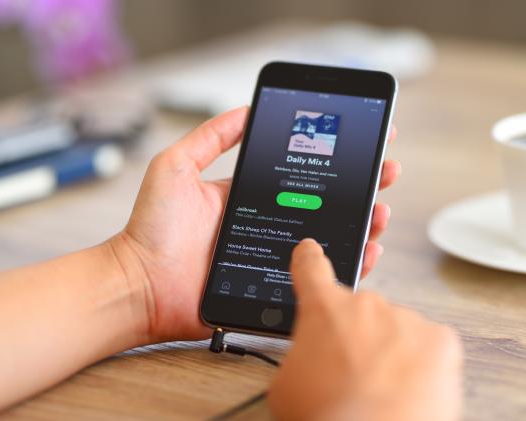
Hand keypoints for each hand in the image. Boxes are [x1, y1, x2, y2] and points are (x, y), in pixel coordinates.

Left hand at [109, 107, 399, 341]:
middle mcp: (269, 223)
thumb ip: (209, 138)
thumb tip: (245, 109)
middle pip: (327, 204)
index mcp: (251, 196)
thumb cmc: (150, 229)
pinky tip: (366, 251)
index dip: (335, 160)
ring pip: (331, 238)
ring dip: (363, 223)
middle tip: (385, 173)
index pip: (303, 174)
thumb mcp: (175, 167)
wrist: (139, 285)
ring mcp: (275, 255)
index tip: (365, 142)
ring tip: (380, 212)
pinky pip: (320, 275)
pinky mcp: (276, 286)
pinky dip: (349, 264)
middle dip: (362, 187)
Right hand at [268, 239, 462, 420]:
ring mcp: (406, 319)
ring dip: (390, 352)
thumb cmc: (327, 416)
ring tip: (381, 390)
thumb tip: (314, 356)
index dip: (310, 258)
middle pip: (361, 311)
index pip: (311, 268)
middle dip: (358, 335)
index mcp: (323, 309)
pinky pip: (428, 344)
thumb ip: (302, 352)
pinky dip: (421, 364)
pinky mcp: (440, 340)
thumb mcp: (287, 382)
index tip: (311, 250)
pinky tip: (407, 387)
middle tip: (353, 372)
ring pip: (397, 329)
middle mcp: (366, 305)